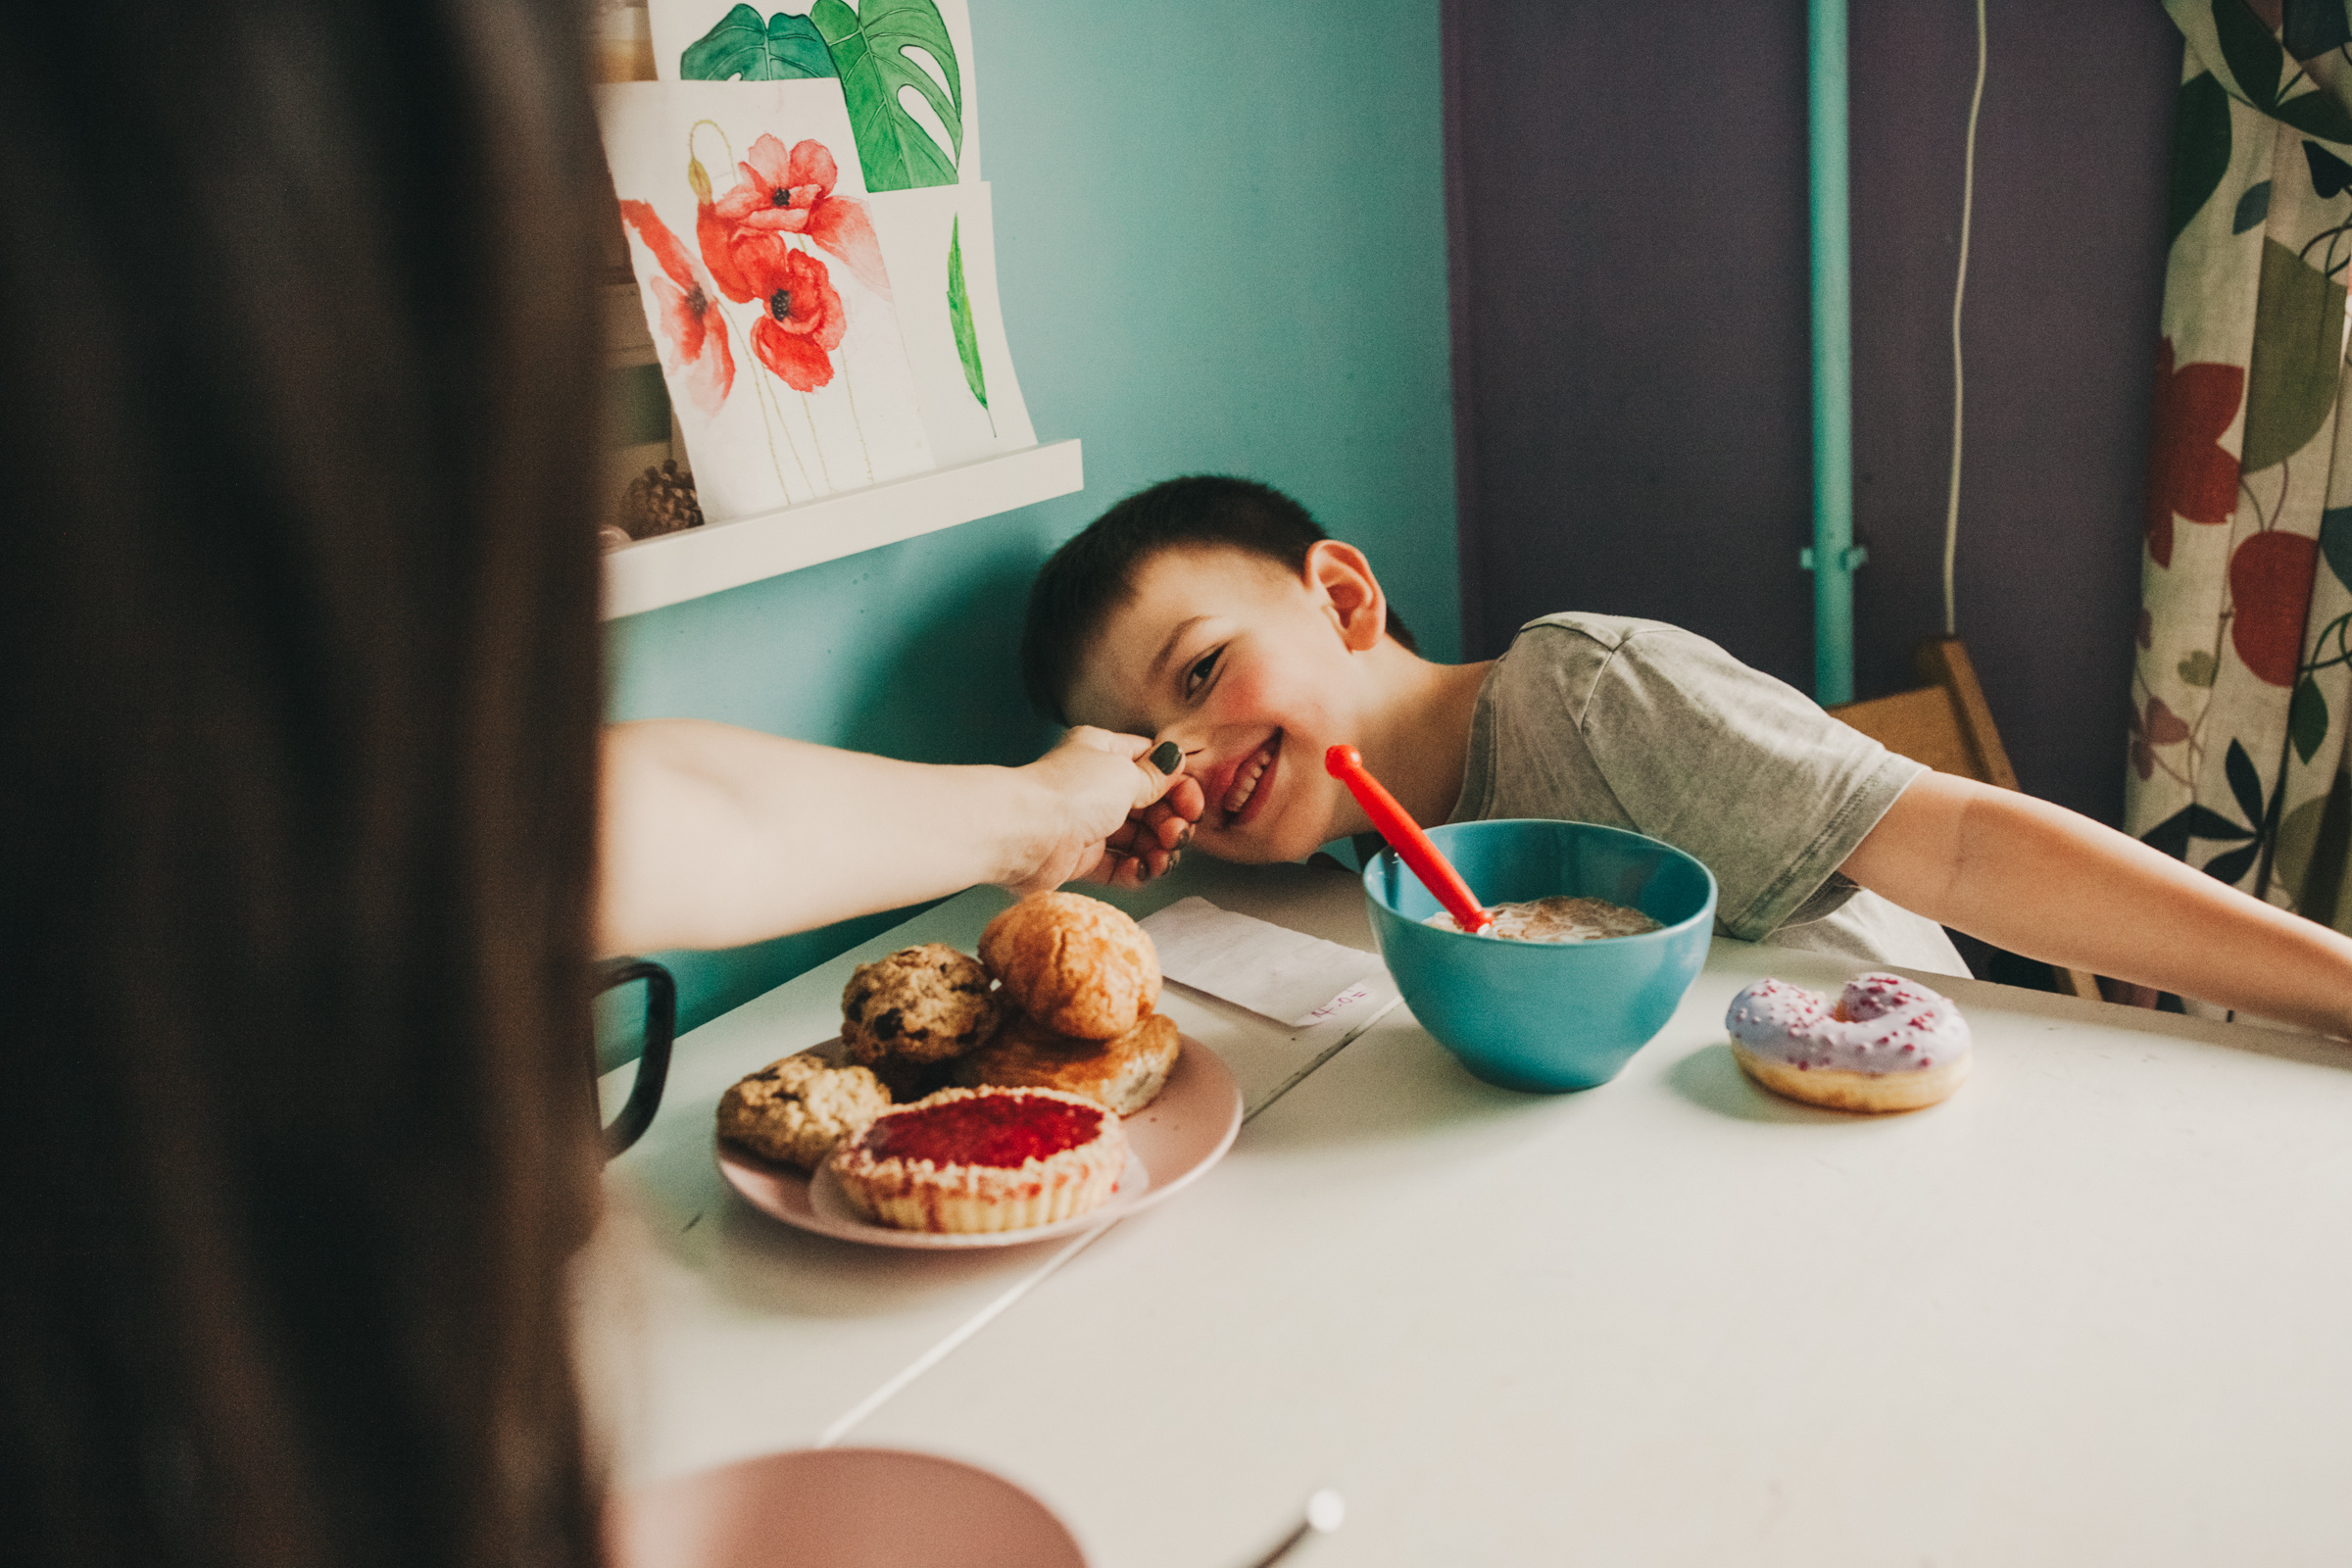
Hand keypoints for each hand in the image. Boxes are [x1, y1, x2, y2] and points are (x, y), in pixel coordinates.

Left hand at [1004, 727, 1204, 893]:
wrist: (1025, 834)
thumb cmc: (1067, 794)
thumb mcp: (1125, 775)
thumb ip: (1156, 775)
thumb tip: (1174, 762)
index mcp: (1102, 752)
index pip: (1151, 765)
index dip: (1177, 786)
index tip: (1192, 804)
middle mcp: (1094, 786)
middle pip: (1148, 805)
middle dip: (1170, 821)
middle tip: (1179, 833)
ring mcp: (1086, 823)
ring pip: (1136, 838)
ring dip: (1157, 849)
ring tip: (1164, 855)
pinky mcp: (1079, 858)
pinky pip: (1117, 866)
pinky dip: (1135, 870)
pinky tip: (1144, 869)